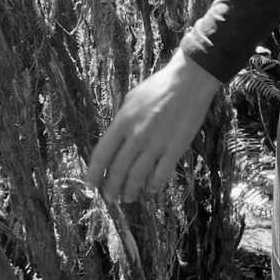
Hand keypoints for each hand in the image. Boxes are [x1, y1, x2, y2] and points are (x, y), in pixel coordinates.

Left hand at [87, 49, 221, 203]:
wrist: (189, 81)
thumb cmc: (159, 86)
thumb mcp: (131, 99)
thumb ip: (122, 121)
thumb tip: (115, 140)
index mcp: (123, 122)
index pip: (102, 154)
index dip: (94, 173)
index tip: (90, 185)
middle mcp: (136, 136)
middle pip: (118, 170)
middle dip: (111, 188)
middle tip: (110, 198)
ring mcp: (156, 144)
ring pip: (138, 177)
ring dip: (131, 191)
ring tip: (128, 198)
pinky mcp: (175, 149)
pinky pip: (161, 174)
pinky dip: (154, 186)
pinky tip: (151, 190)